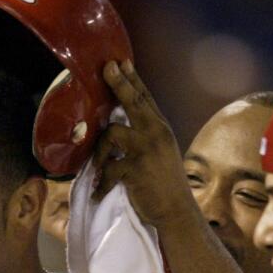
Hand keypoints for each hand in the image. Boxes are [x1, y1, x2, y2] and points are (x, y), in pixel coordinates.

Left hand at [90, 60, 196, 229]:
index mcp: (161, 129)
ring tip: (98, 168)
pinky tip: (97, 194)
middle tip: (106, 68)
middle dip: (119, 84)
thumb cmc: (165, 184)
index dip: (132, 79)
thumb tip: (119, 126)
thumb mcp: (160, 153)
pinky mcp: (136, 169)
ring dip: (99, 152)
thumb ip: (145, 137)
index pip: (145, 98)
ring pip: (111, 133)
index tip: (121, 61)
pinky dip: (101, 184)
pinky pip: (109, 169)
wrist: (176, 212)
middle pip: (133, 102)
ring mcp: (146, 150)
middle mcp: (156, 134)